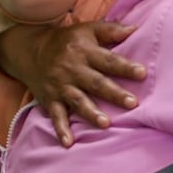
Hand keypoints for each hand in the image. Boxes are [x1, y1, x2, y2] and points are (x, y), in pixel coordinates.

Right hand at [0, 21, 145, 146]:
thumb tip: (135, 28)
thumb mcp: (87, 29)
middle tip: (132, 103)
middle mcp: (73, 70)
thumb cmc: (66, 41)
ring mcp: (61, 86)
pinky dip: (61, 130)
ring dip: (91, 113)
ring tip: (106, 124)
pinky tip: (68, 143)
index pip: (108, 60)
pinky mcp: (50, 100)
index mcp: (84, 52)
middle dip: (114, 93)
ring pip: (78, 101)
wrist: (30, 50)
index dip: (125, 67)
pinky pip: (56, 116)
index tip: (142, 73)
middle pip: (96, 83)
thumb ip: (111, 30)